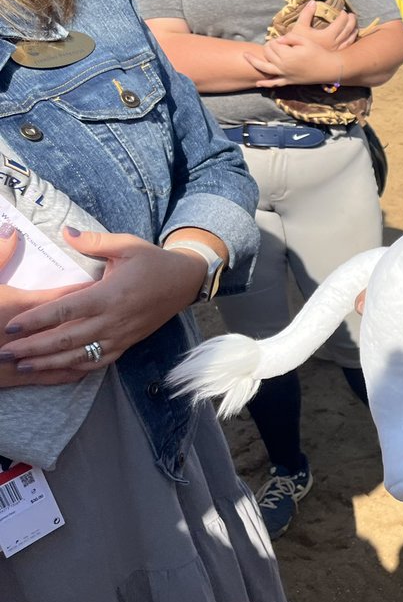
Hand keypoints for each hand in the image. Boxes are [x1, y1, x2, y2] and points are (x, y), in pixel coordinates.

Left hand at [1, 230, 201, 382]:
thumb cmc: (154, 261)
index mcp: (110, 294)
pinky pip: (99, 361)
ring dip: (49, 362)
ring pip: (80, 355)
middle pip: (67, 338)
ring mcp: (121, 335)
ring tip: (23, 366)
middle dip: (34, 347)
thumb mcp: (127, 244)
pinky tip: (57, 370)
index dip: (37, 319)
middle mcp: (114, 320)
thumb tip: (65, 232)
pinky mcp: (127, 343)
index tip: (12, 325)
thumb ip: (94, 241)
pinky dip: (77, 368)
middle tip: (5, 352)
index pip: (66, 310)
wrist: (186, 282)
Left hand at [245, 35, 344, 87]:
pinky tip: (258, 83)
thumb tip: (278, 39)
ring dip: (254, 62)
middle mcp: (283, 66)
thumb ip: (289, 37)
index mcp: (287, 54)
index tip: (281, 39)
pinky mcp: (289, 81)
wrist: (329, 68)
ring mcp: (285, 75)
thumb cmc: (318, 53)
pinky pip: (275, 84)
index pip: (272, 44)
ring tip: (245, 56)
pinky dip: (265, 83)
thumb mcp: (305, 40)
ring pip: (264, 68)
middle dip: (268, 47)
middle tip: (274, 44)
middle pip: (267, 53)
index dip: (275, 40)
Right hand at [286, 2, 358, 51]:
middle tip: (352, 15)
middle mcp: (335, 44)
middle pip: (348, 30)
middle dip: (351, 21)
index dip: (344, 16)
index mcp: (328, 36)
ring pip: (350, 39)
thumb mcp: (299, 27)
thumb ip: (306, 13)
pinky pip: (348, 47)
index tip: (343, 11)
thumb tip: (313, 2)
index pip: (341, 23)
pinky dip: (352, 40)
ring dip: (354, 30)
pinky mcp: (336, 56)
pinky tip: (351, 37)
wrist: (297, 61)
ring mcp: (337, 51)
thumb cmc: (296, 44)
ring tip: (354, 25)